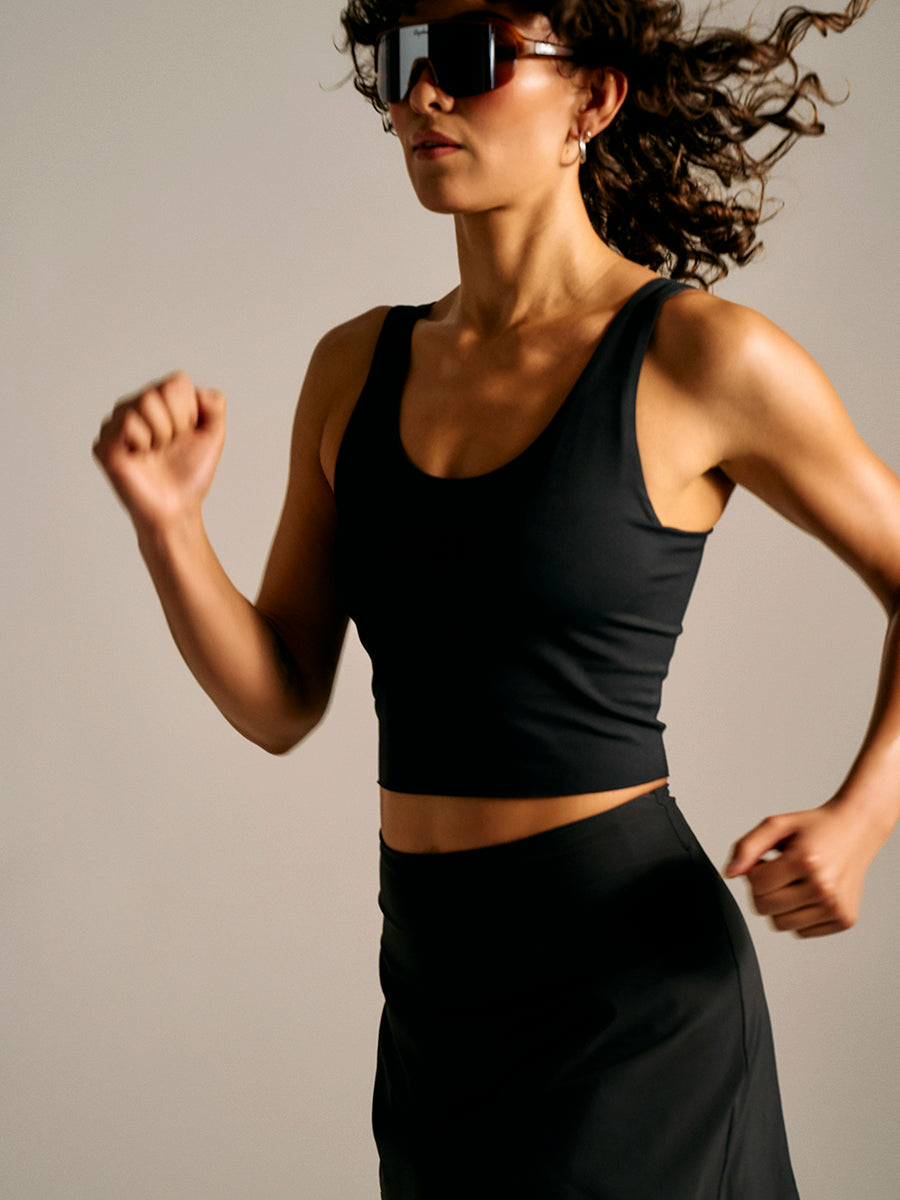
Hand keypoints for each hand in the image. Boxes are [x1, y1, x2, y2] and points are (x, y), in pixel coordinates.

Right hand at [93, 371, 225, 529]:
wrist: (177, 507)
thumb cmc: (190, 473)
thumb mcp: (213, 435)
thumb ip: (214, 404)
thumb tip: (197, 390)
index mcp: (158, 402)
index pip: (177, 382)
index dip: (189, 412)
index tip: (186, 434)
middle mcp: (134, 408)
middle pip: (159, 392)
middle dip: (176, 424)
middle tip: (169, 446)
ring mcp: (115, 425)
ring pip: (143, 403)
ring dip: (161, 434)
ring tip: (155, 452)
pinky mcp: (104, 444)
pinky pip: (128, 423)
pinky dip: (143, 443)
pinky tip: (139, 457)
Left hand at [724, 800, 883, 937]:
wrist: (856, 829)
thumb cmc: (816, 827)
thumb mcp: (776, 825)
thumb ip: (746, 847)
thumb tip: (729, 873)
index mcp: (805, 861)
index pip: (756, 885)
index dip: (754, 872)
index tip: (767, 860)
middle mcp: (823, 887)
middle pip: (764, 908)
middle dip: (764, 890)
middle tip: (780, 872)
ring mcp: (835, 906)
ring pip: (781, 924)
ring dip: (780, 906)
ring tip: (795, 882)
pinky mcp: (844, 919)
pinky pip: (802, 932)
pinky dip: (800, 916)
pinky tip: (810, 894)